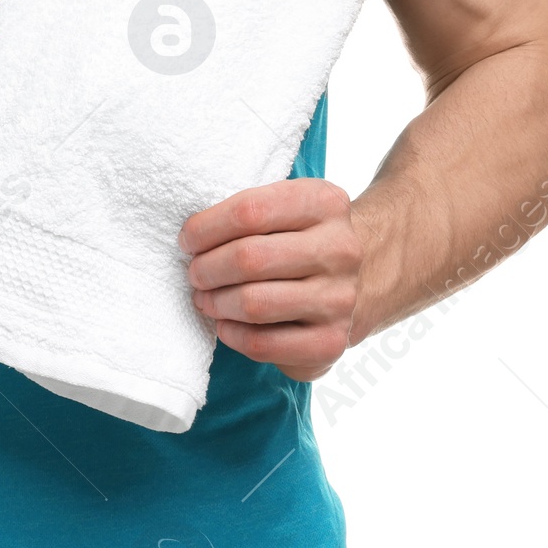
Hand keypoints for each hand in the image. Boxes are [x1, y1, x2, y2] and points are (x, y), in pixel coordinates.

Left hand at [178, 179, 362, 380]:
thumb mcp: (287, 205)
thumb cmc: (301, 236)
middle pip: (249, 259)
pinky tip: (225, 325)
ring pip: (254, 303)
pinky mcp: (332, 341)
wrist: (361, 276)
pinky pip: (265, 344)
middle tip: (194, 273)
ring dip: (216, 302)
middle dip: (207, 268)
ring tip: (205, 298)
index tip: (187, 240)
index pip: (250, 210)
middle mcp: (339, 249)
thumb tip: (191, 238)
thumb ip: (247, 212)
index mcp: (324, 203)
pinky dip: (233, 336)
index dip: (206, 228)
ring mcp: (340, 298)